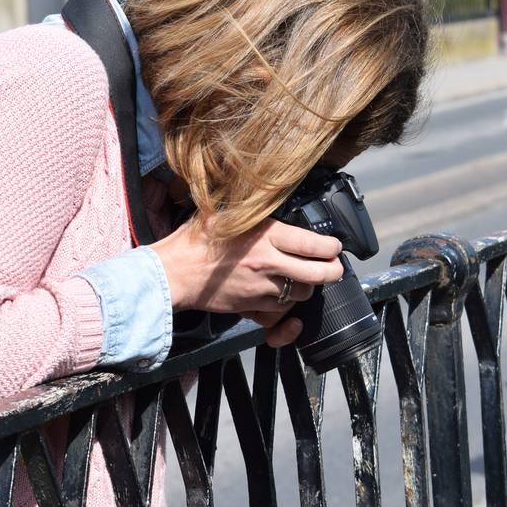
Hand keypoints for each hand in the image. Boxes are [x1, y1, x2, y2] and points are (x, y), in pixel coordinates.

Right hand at [150, 218, 343, 347]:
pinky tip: (286, 307)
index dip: (332, 247)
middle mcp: (269, 264)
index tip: (334, 246)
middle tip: (334, 267)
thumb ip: (249, 207)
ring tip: (304, 279)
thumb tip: (263, 190)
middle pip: (319, 275)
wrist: (173, 273)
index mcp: (266, 236)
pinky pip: (279, 316)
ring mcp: (262, 289)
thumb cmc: (195, 240)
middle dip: (333, 271)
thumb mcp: (224, 212)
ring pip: (301, 295)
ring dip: (307, 288)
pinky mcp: (251, 308)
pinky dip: (286, 314)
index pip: (314, 245)